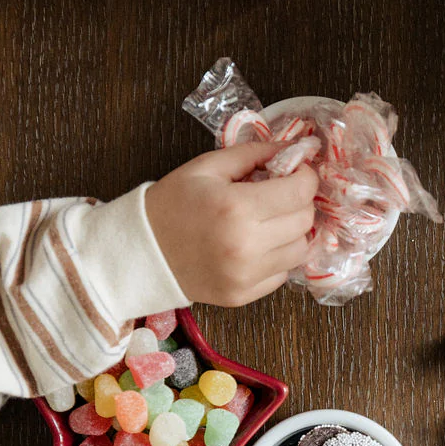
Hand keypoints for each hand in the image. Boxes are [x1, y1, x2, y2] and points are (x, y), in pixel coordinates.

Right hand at [145, 144, 317, 305]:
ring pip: (300, 250)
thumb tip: (292, 149)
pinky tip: (257, 245)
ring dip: (292, 231)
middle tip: (280, 194)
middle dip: (299, 202)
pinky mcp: (242, 296)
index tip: (297, 172)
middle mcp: (246, 245)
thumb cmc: (172, 203)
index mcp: (237, 207)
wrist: (139, 251)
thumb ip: (253, 153)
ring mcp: (245, 276)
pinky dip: (278, 257)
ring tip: (270, 221)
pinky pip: (283, 273)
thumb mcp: (207, 166)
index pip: (300, 191)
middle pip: (305, 220)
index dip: (305, 176)